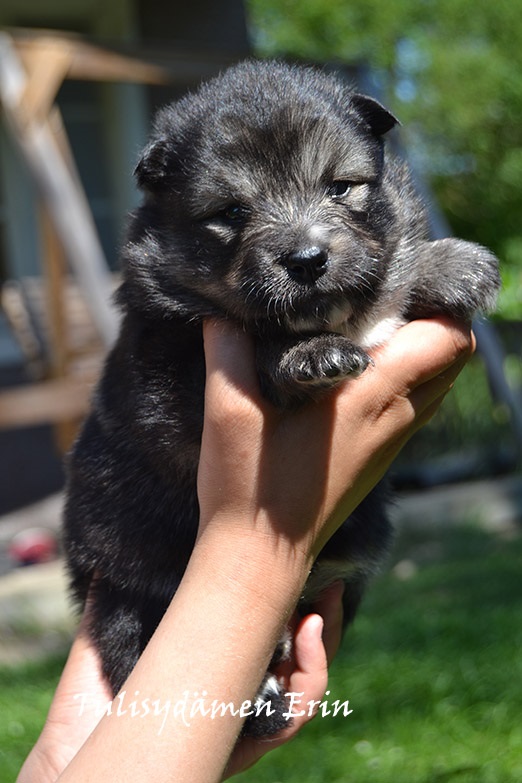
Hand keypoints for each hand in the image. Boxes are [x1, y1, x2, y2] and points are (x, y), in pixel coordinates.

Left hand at [17, 584, 343, 781]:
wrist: (72, 771)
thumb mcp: (98, 648)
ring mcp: (243, 723)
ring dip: (322, 648)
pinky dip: (308, 682)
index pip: (264, 636)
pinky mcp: (245, 744)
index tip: (300, 569)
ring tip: (314, 616)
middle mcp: (233, 697)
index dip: (288, 605)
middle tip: (330, 586)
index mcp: (210, 671)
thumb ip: (107, 605)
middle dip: (322, 623)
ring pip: (304, 688)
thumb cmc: (83, 714)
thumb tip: (107, 558)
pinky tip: (304, 641)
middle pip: (296, 659)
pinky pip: (291, 718)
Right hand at [197, 317, 473, 562]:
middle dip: (435, 318)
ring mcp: (392, 442)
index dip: (441, 302)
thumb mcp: (229, 411)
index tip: (404, 278)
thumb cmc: (247, 486)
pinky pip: (416, 406)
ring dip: (423, 350)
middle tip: (387, 296)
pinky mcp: (380, 458)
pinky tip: (359, 371)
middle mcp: (395, 418)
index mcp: (370, 397)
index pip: (448, 341)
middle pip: (454, 357)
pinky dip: (408, 378)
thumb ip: (228, 350)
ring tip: (374, 326)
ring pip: (439, 383)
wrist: (260, 557)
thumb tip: (221, 309)